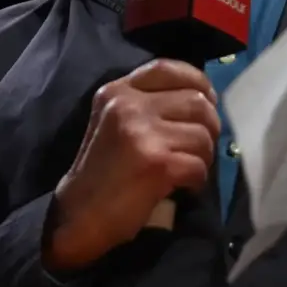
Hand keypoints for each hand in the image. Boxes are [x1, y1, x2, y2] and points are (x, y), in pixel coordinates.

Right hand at [44, 59, 219, 270]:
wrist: (77, 217)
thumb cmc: (102, 173)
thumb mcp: (115, 123)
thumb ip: (148, 104)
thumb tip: (203, 98)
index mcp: (116, 92)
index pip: (166, 68)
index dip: (197, 81)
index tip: (208, 99)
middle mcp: (128, 105)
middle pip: (196, 101)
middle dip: (209, 126)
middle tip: (200, 146)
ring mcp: (142, 132)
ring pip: (203, 134)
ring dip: (204, 156)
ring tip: (188, 168)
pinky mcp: (156, 162)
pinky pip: (199, 165)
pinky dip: (197, 180)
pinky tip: (183, 186)